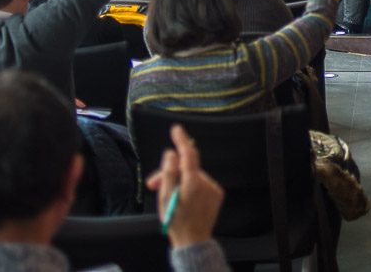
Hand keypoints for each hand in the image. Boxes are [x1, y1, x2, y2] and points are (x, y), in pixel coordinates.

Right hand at [145, 125, 224, 249]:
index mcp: (193, 182)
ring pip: (193, 177)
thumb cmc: (176, 220)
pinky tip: (183, 199)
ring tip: (167, 196)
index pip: (188, 154)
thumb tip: (172, 153)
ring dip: (179, 181)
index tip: (176, 129)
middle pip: (186, 168)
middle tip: (153, 183)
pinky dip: (190, 187)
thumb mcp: (165, 196)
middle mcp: (206, 182)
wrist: (193, 240)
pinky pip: (201, 184)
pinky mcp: (217, 195)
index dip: (181, 140)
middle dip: (170, 172)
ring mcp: (213, 189)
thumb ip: (168, 172)